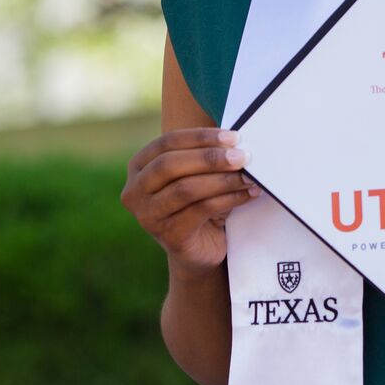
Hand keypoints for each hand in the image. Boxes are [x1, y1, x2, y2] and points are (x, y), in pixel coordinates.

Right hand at [121, 127, 258, 278]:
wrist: (201, 246)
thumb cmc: (199, 202)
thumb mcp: (198, 174)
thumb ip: (207, 155)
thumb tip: (236, 142)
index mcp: (139, 166)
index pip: (166, 143)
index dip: (200, 137)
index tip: (232, 137)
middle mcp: (135, 191)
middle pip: (170, 165)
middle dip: (210, 158)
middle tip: (242, 156)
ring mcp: (148, 215)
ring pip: (186, 189)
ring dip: (223, 179)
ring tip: (249, 176)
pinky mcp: (168, 235)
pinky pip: (201, 210)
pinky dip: (229, 198)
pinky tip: (247, 194)